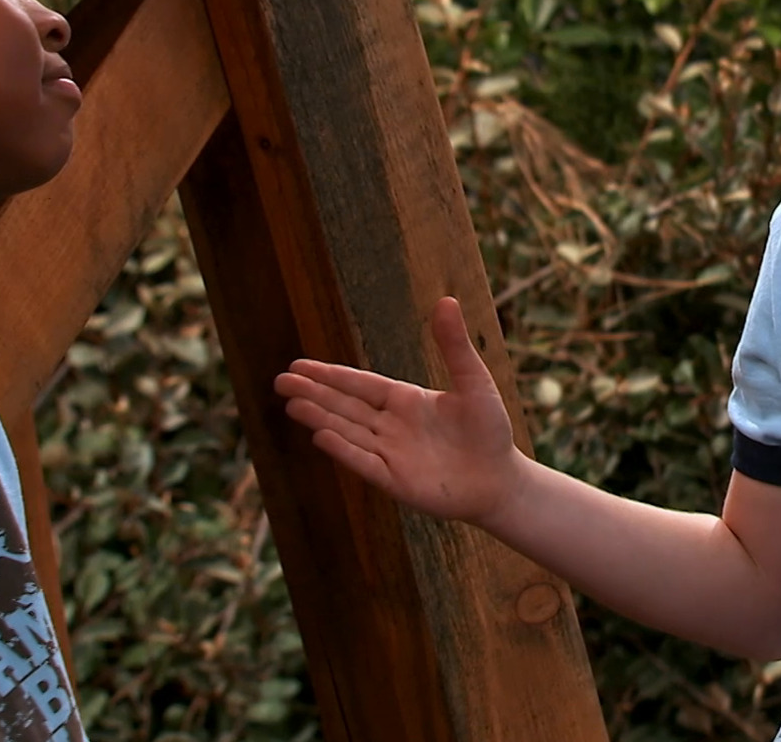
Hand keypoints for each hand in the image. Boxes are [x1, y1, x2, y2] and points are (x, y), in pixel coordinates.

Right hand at [273, 297, 522, 523]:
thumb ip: (454, 346)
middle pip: (346, 406)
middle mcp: (392, 426)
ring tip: (292, 403)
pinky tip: (321, 436)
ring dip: (321, 418)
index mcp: (407, 401)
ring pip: (349, 432)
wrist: (500, 480)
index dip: (331, 375)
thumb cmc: (489, 430)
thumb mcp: (474, 381)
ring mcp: (391, 454)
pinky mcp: (396, 480)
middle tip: (280, 380)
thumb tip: (446, 300)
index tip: (300, 365)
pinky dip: (344, 450)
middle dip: (315, 393)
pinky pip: (365, 462)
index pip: (361, 385)